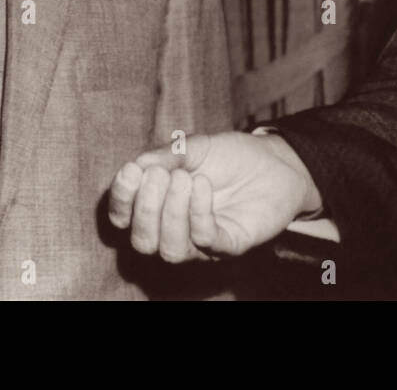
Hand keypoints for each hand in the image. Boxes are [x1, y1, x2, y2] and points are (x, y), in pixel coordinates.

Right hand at [107, 130, 321, 262]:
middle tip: (160, 175)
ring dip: (171, 214)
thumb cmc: (230, 156)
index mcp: (159, 206)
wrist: (275, 161)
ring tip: (184, 179)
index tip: (129, 171)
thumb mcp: (196, 146)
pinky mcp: (230, 244)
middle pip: (143, 242)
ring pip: (170, 251)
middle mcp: (176, 230)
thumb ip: (167, 155)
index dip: (121, 200)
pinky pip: (206, 241)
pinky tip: (203, 185)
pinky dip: (199, 214)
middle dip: (146, 208)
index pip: (125, 218)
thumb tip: (136, 165)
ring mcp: (202, 242)